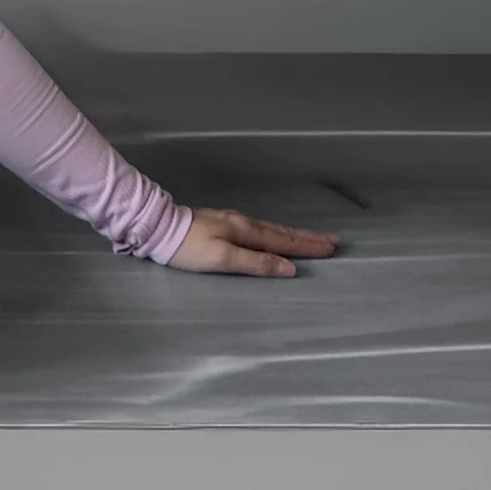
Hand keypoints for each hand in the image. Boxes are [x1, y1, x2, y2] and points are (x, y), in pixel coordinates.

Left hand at [167, 206, 341, 276]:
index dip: (307, 246)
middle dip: (307, 238)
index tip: (331, 247)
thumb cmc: (188, 248)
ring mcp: (232, 221)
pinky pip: (259, 229)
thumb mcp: (222, 259)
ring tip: (311, 238)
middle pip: (281, 232)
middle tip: (332, 241)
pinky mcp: (222, 223)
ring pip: (271, 229)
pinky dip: (275, 233)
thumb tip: (288, 268)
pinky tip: (274, 234)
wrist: (158, 227)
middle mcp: (242, 223)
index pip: (283, 241)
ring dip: (293, 234)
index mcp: (245, 231)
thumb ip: (255, 263)